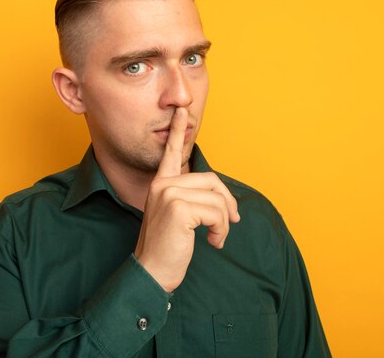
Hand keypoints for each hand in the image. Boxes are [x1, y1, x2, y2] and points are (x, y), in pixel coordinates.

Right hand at [134, 107, 239, 292]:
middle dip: (227, 203)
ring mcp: (169, 194)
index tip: (181, 110)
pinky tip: (213, 242)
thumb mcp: (177, 218)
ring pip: (217, 199)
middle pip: (211, 180)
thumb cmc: (167, 248)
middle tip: (231, 222)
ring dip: (224, 223)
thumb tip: (225, 201)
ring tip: (216, 238)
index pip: (171, 153)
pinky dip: (221, 230)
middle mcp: (162, 185)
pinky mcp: (178, 207)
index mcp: (161, 185)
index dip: (178, 131)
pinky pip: (217, 212)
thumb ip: (192, 200)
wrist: (152, 272)